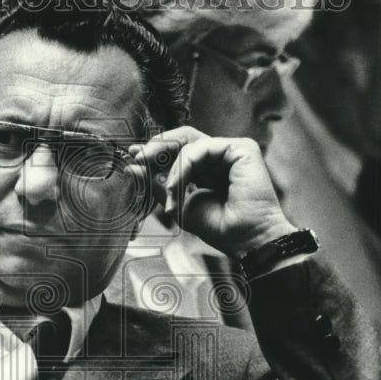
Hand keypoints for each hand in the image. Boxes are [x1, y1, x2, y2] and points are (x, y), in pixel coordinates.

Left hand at [129, 126, 296, 258]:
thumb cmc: (221, 229)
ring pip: (188, 142)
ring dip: (170, 166)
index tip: (134, 158)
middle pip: (182, 138)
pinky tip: (177, 186)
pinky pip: (200, 148)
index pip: (179, 149)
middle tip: (138, 158)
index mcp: (209, 167)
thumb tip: (133, 168)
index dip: (156, 151)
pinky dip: (183, 167)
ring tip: (167, 190)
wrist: (247, 241)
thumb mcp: (180, 205)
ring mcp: (232, 150)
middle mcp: (221, 156)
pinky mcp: (241, 148)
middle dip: (157, 147)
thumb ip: (159, 185)